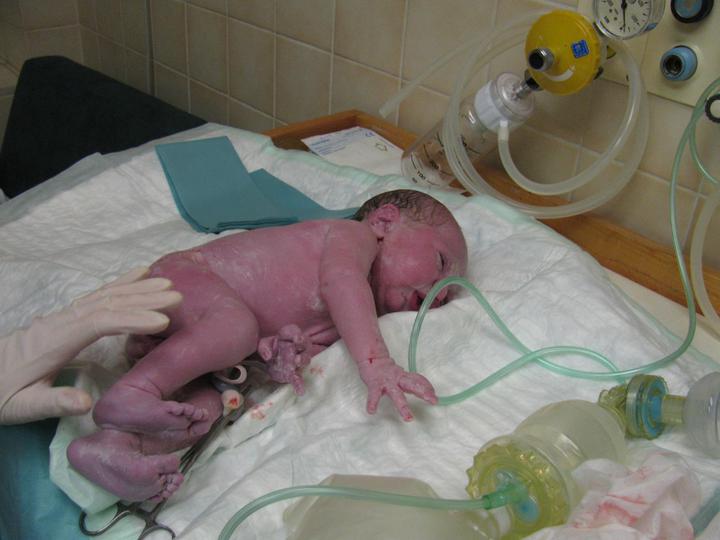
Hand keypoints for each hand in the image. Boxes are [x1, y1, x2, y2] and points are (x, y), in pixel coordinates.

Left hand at [0, 267, 181, 424]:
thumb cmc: (1, 393)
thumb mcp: (21, 407)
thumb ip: (53, 402)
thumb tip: (86, 403)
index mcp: (54, 341)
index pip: (98, 323)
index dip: (130, 319)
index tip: (161, 322)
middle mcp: (61, 322)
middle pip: (107, 303)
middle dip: (143, 298)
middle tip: (176, 297)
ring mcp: (63, 316)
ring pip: (104, 295)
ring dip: (138, 288)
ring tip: (168, 284)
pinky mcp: (66, 316)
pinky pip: (97, 295)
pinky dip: (120, 283)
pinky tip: (139, 275)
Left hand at [257, 324, 311, 394]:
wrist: (272, 359)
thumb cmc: (270, 347)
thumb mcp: (263, 344)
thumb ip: (264, 347)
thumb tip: (268, 356)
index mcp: (289, 335)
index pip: (294, 331)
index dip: (296, 334)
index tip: (296, 339)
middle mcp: (298, 346)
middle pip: (305, 344)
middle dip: (303, 346)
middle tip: (297, 351)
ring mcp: (298, 359)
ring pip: (305, 359)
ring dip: (302, 360)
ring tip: (296, 363)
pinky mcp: (294, 372)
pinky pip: (299, 377)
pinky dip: (300, 384)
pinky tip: (300, 391)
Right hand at [357, 356, 437, 420]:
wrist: (371, 359)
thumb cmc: (387, 371)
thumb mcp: (402, 375)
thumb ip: (413, 382)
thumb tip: (430, 390)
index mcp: (404, 377)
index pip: (418, 380)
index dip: (427, 386)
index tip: (434, 395)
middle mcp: (398, 379)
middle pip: (412, 385)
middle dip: (423, 392)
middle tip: (433, 400)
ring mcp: (387, 382)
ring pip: (396, 395)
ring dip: (403, 407)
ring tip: (409, 418)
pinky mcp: (375, 385)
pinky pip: (374, 395)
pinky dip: (373, 403)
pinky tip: (372, 411)